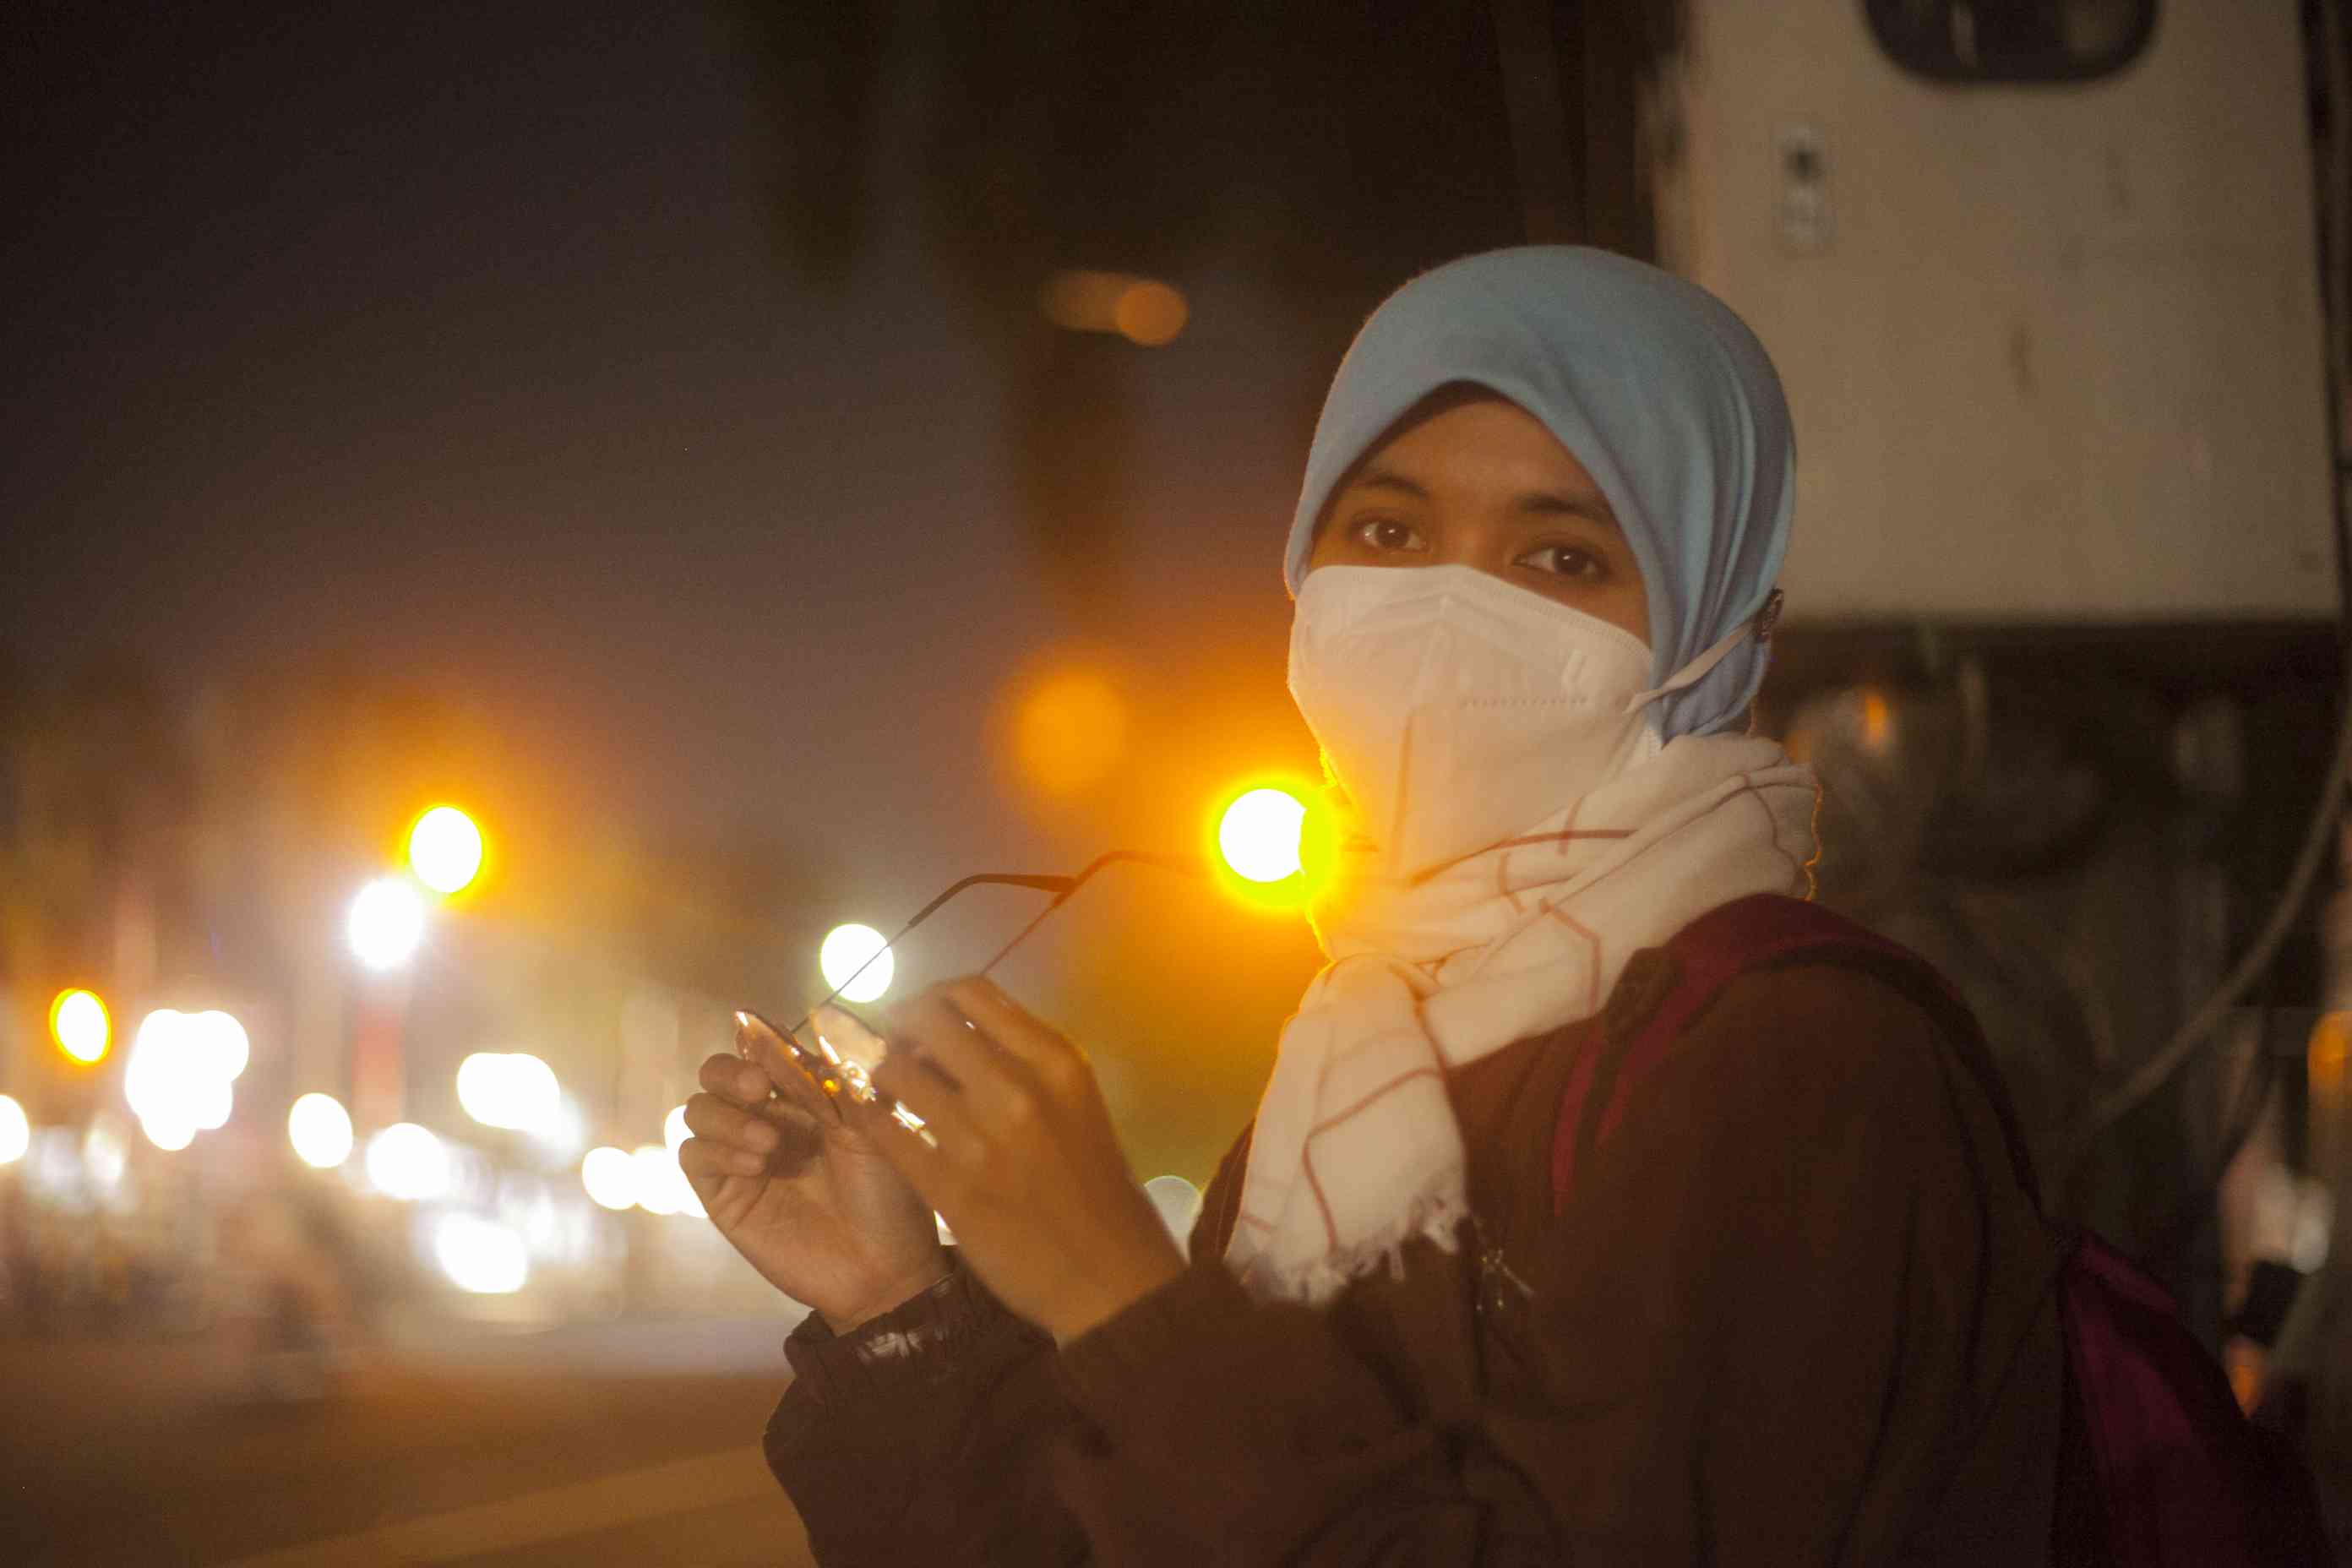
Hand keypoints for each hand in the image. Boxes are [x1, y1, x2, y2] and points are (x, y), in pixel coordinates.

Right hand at [681, 1013, 947, 1332]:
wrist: (885, 1269)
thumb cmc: (889, 1194)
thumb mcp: (869, 1125)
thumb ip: (829, 1079)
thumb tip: (792, 1030)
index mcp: (807, 1094)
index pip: (763, 1048)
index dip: (758, 1039)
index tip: (772, 1050)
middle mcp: (769, 1118)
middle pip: (716, 1073)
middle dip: (728, 1072)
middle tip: (757, 1089)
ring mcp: (743, 1156)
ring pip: (698, 1110)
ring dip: (726, 1117)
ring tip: (769, 1145)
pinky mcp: (726, 1196)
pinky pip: (694, 1157)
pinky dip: (716, 1151)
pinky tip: (756, 1167)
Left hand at [850, 977, 1184, 1343]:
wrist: (1108, 1274)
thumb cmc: (1094, 1184)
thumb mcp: (1075, 1101)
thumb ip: (1025, 1060)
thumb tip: (961, 1027)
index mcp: (1055, 1059)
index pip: (971, 991)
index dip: (933, 998)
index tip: (924, 1021)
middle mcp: (1016, 1087)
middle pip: (923, 1019)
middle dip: (898, 1028)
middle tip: (896, 1050)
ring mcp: (979, 1139)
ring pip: (894, 1071)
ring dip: (880, 1073)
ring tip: (886, 1090)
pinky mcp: (949, 1188)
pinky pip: (884, 1131)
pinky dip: (870, 1117)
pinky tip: (874, 1122)